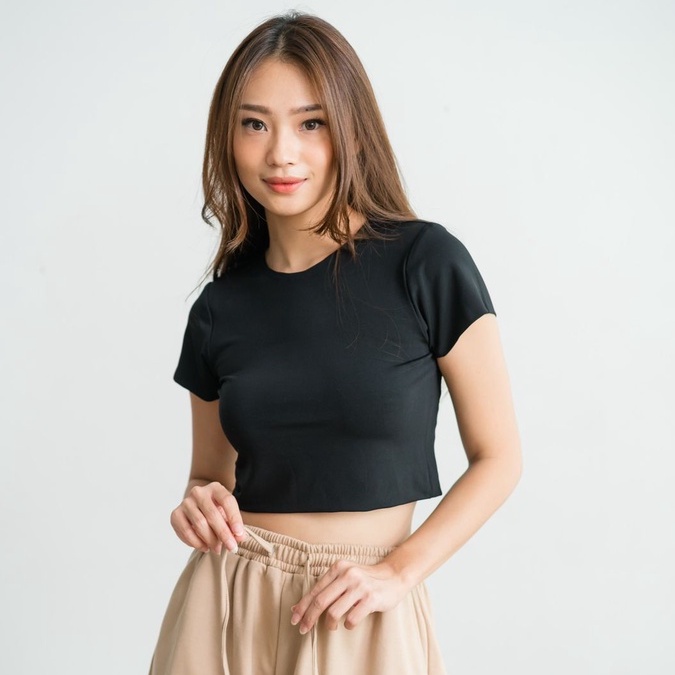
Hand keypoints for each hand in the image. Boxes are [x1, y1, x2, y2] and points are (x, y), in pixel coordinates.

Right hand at [170, 481, 246, 553]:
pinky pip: (186, 532)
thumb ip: (235, 525)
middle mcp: (199, 492)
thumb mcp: (227, 514)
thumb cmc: (217, 511)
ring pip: (200, 524)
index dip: (234, 518)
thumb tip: (240, 538)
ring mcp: (186, 502)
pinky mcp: (176, 514)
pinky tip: (205, 547)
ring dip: (210, 540)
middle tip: (231, 548)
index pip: (227, 501)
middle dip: (223, 534)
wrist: (198, 507)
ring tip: (217, 549)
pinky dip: (196, 543)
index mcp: (215, 488)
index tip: (239, 534)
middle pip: (212, 514)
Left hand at [290, 560, 409, 632]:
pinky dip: (347, 625)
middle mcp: (348, 574)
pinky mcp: (371, 598)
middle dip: (309, 618)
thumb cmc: (365, 580)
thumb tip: (298, 607)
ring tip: (332, 626)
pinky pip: (351, 618)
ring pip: (333, 612)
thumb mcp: (345, 576)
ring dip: (329, 624)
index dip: (302, 606)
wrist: (394, 576)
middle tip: (304, 630)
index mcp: (339, 567)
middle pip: (320, 601)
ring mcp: (360, 586)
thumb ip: (326, 588)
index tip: (294, 619)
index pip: (315, 590)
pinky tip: (349, 623)